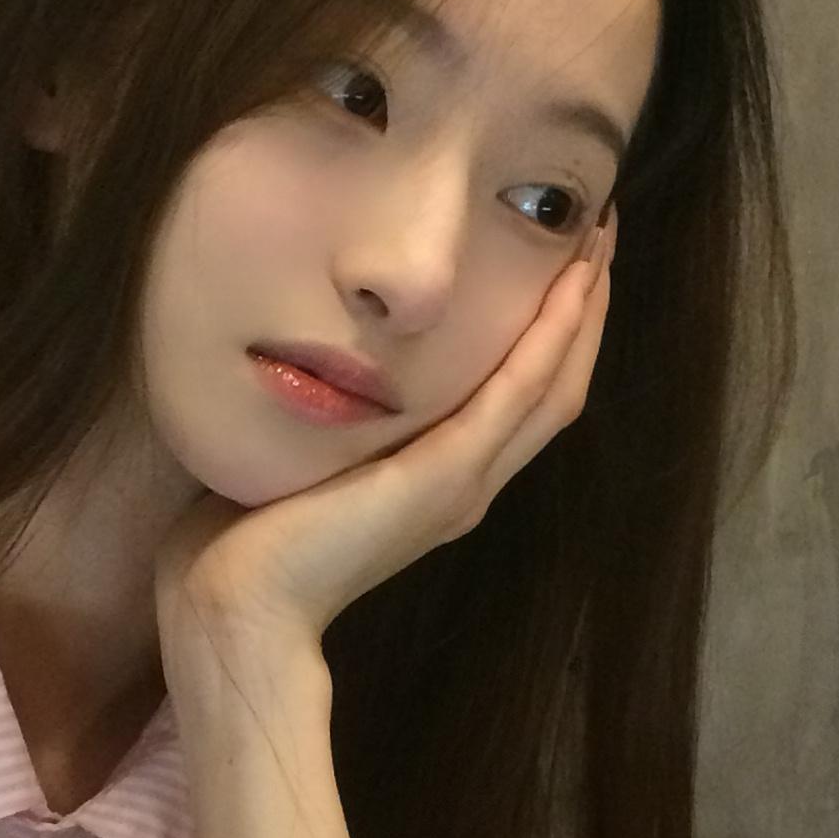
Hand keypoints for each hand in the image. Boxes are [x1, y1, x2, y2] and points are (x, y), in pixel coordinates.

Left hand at [155, 209, 616, 665]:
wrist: (239, 604)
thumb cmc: (248, 535)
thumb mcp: (304, 454)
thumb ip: (327, 414)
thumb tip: (300, 343)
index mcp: (441, 480)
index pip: (520, 394)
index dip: (551, 329)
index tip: (560, 258)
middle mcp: (469, 483)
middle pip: (555, 386)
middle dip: (583, 311)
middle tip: (600, 233)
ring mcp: (464, 483)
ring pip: (552, 387)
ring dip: (583, 314)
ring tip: (599, 244)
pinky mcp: (446, 476)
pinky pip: (517, 396)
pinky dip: (551, 341)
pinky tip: (572, 291)